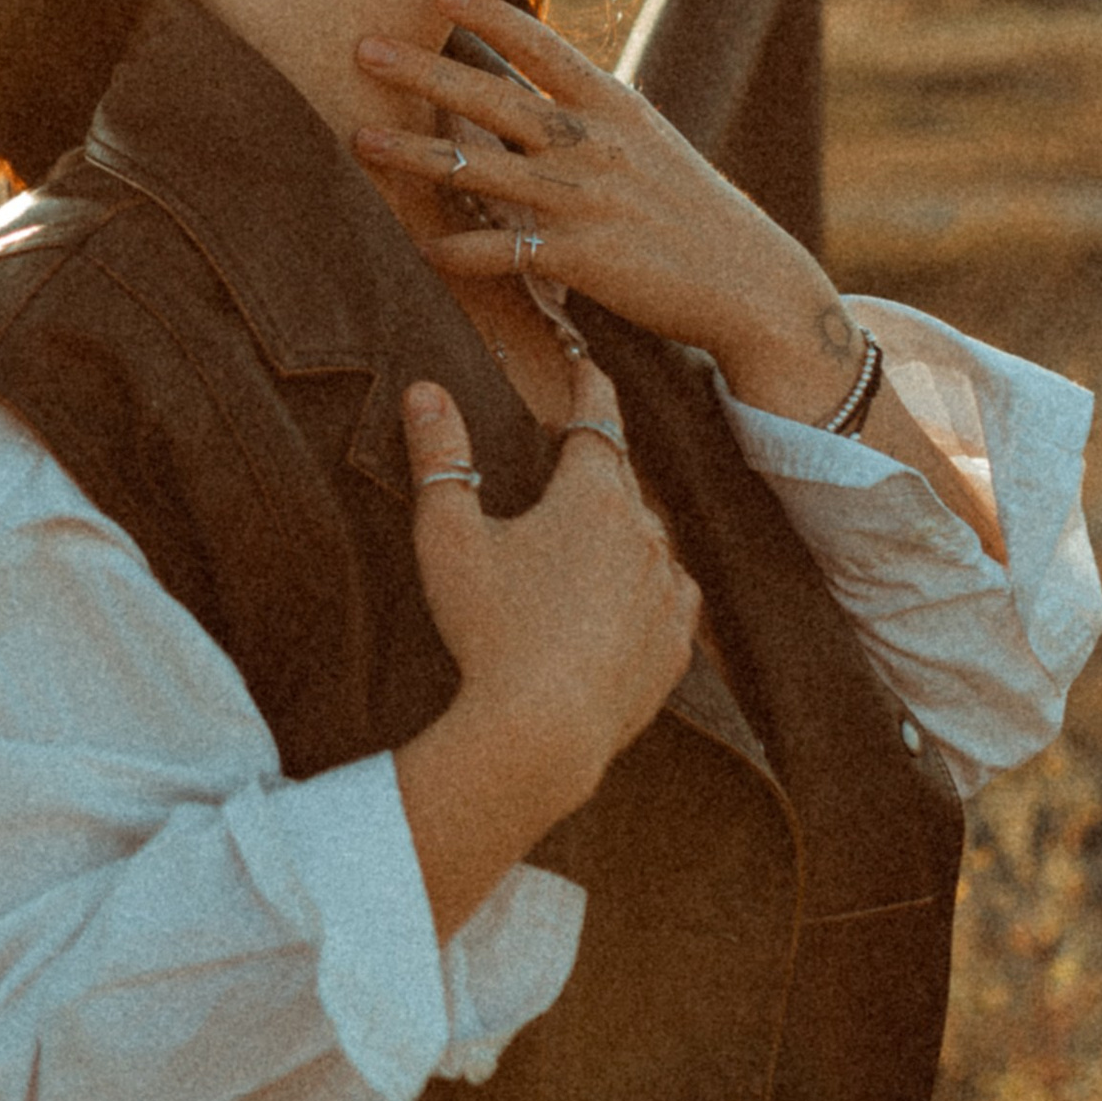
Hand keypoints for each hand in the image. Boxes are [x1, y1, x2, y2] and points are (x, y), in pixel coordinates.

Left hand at [355, 0, 872, 422]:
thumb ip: (589, 115)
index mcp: (614, 107)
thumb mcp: (646, 144)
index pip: (542, 48)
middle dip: (423, 71)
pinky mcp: (584, 259)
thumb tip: (536, 88)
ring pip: (485, 170)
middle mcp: (595, 144)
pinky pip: (507, 251)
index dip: (488, 16)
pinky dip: (461, 249)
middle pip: (495, 98)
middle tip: (360, 48)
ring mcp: (588, 200)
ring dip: (417, 155)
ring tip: (359, 140)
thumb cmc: (690, 212)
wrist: (749, 281)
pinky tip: (421, 247)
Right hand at [392, 376, 700, 935]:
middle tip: (571, 463)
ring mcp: (668, 593)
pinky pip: (666, 601)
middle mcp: (644, 534)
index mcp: (592, 497)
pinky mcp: (676, 647)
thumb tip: (425, 392)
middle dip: (597, 470)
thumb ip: (439, 460)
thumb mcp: (447, 539)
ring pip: (649, 543)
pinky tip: (619, 607)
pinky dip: (644, 592)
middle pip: (622, 483)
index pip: (597, 421)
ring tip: (587, 549)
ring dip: (622, 536)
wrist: (544, 733)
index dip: (590, 389)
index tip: (588, 367)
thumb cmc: (489, 631)